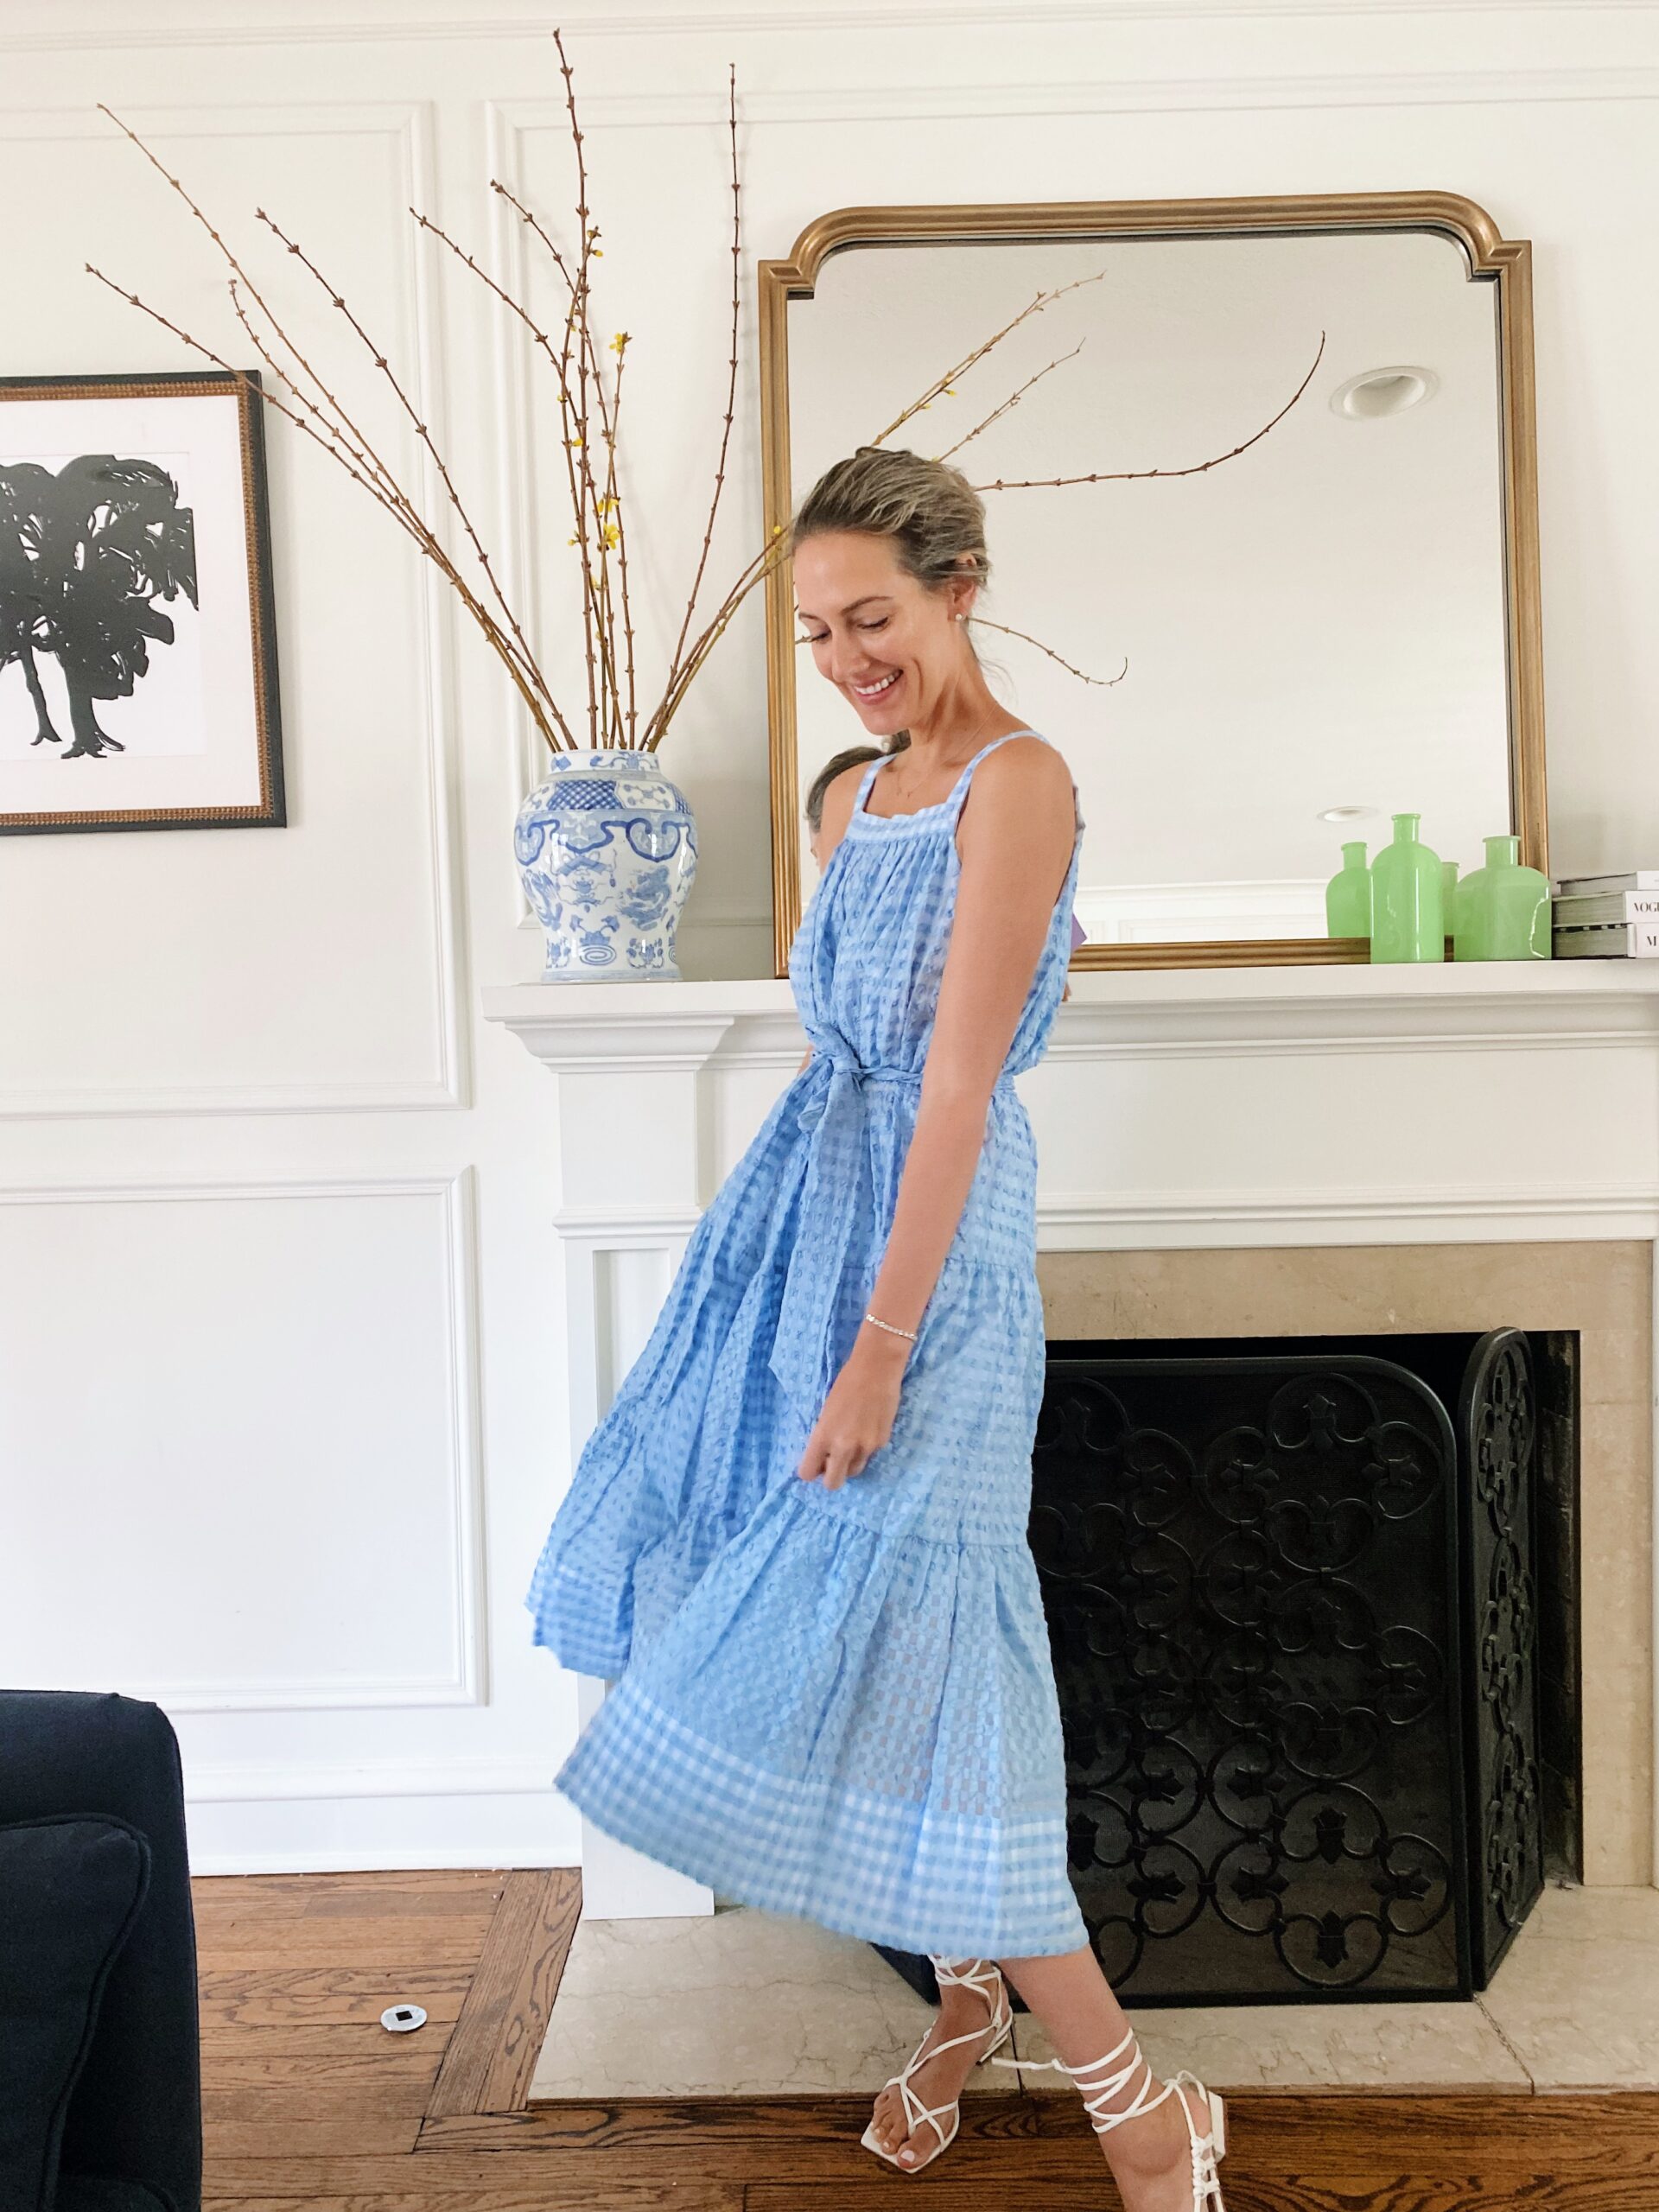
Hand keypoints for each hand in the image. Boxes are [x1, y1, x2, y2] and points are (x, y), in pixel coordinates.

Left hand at [795, 1331, 908, 1489]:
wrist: (877, 1368)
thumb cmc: (846, 1383)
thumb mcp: (826, 1412)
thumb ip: (824, 1437)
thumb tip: (825, 1456)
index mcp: (823, 1436)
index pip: (808, 1473)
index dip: (810, 1470)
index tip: (814, 1462)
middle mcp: (843, 1447)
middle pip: (833, 1483)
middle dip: (830, 1476)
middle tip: (831, 1461)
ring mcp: (865, 1447)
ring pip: (853, 1471)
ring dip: (849, 1464)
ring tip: (851, 1443)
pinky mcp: (882, 1442)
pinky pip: (869, 1456)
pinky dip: (865, 1449)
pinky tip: (866, 1428)